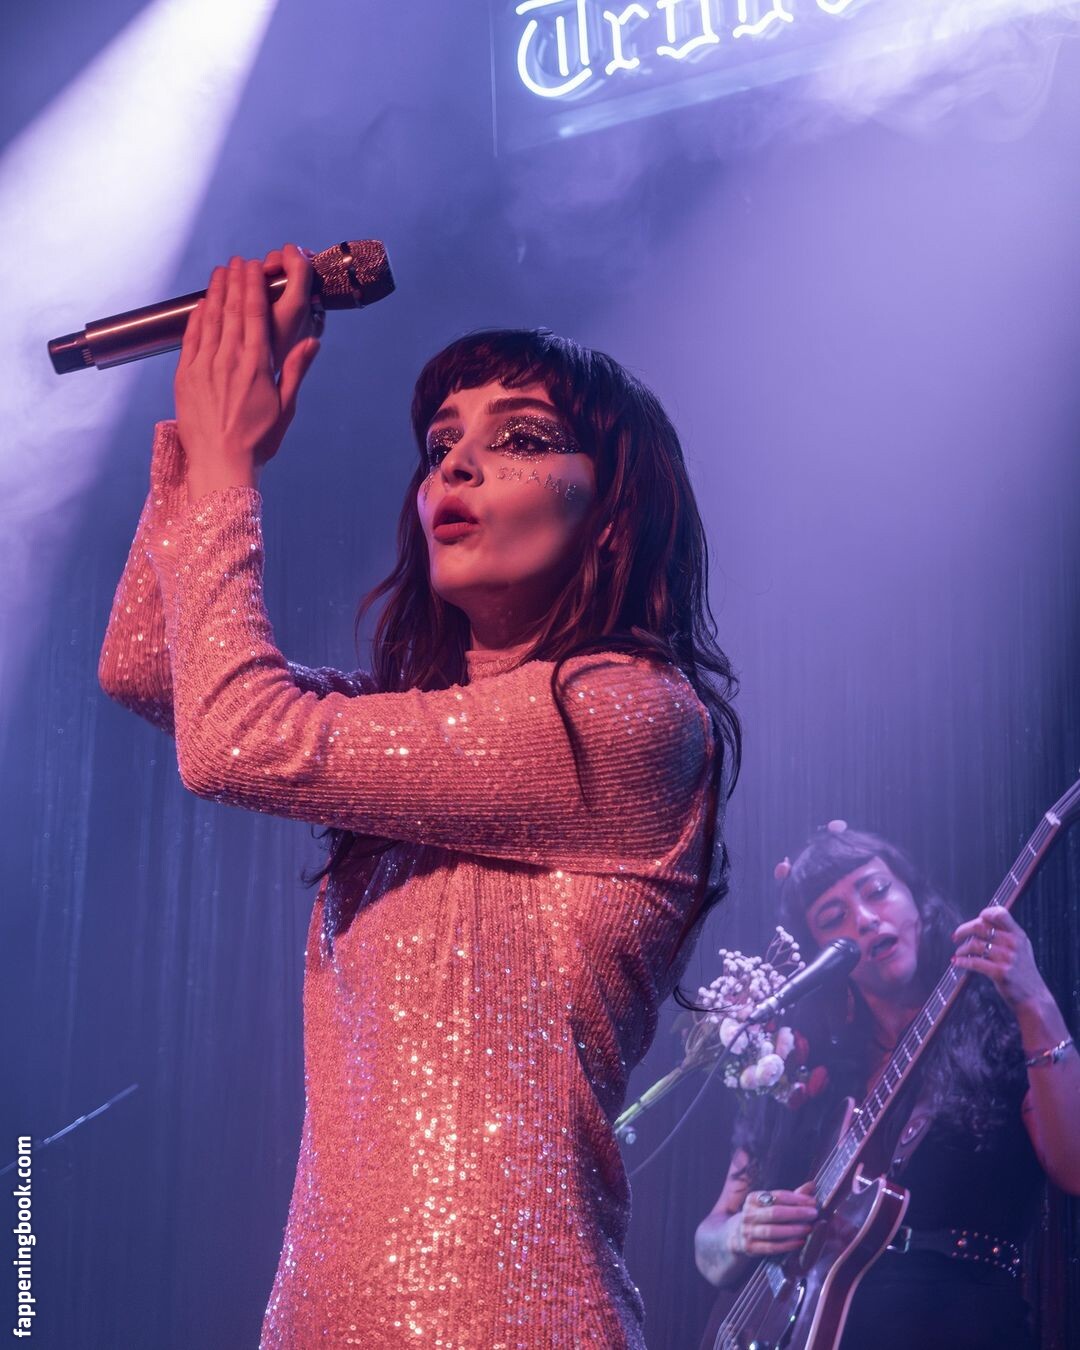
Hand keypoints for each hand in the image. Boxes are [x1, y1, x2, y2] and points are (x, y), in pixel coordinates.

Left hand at [175, 244, 320, 499]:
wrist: (219, 463)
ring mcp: (204, 366)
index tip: (253, 267)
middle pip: (232, 310)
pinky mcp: (186, 376)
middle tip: (237, 261)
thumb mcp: (285, 407)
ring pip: (210, 319)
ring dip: (215, 293)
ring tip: (220, 273)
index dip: (252, 287)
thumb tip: (311, 342)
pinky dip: (197, 318)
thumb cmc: (257, 441)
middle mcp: (228, 360)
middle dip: (234, 282)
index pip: (254, 315)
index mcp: (256, 366)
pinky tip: (202, 304)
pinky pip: (191, 339)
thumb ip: (295, 371)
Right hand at [731, 1182, 817, 1256]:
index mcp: (753, 1198)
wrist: (738, 1234)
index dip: (796, 1199)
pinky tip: (800, 1242)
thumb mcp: (772, 1204)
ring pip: (772, 1231)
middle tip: (813, 1214)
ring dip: (793, 1230)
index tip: (812, 1201)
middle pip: (774, 1213)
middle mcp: (748, 1214)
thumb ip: (792, 1196)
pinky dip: (787, 1245)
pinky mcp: (750, 1247)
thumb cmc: (762, 1216)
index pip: (777, 1196)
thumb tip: (812, 1185)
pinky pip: (771, 1247)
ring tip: (808, 1228)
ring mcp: (748, 1231)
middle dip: (796, 1213)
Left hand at [952, 905, 1051, 1015]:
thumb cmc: (1023, 972)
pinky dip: (962, 961)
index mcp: (1018, 935)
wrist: (1034, 998)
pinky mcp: (1000, 973)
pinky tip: (956, 962)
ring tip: (959, 953)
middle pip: (980, 927)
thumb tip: (981, 921)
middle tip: (956, 936)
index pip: (1000, 914)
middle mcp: (1013, 944)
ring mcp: (1007, 958)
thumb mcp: (1021, 948)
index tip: (976, 919)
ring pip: (975, 945)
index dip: (985, 913)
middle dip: (963, 930)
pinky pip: (974, 962)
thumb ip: (1006, 934)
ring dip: (962, 949)